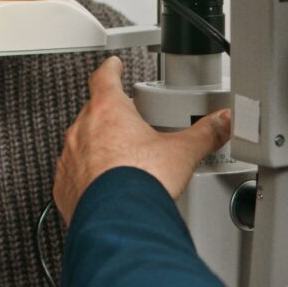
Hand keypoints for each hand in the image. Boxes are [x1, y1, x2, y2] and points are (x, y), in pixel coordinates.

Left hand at [53, 56, 231, 224]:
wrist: (118, 222)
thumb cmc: (142, 182)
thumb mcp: (182, 152)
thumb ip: (205, 133)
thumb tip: (223, 122)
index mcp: (108, 110)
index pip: (104, 77)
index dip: (111, 69)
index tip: (113, 65)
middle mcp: (82, 130)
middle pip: (94, 111)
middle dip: (110, 116)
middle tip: (129, 124)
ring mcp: (70, 158)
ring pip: (81, 143)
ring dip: (97, 147)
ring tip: (122, 162)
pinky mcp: (64, 187)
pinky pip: (73, 174)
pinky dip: (87, 176)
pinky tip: (106, 188)